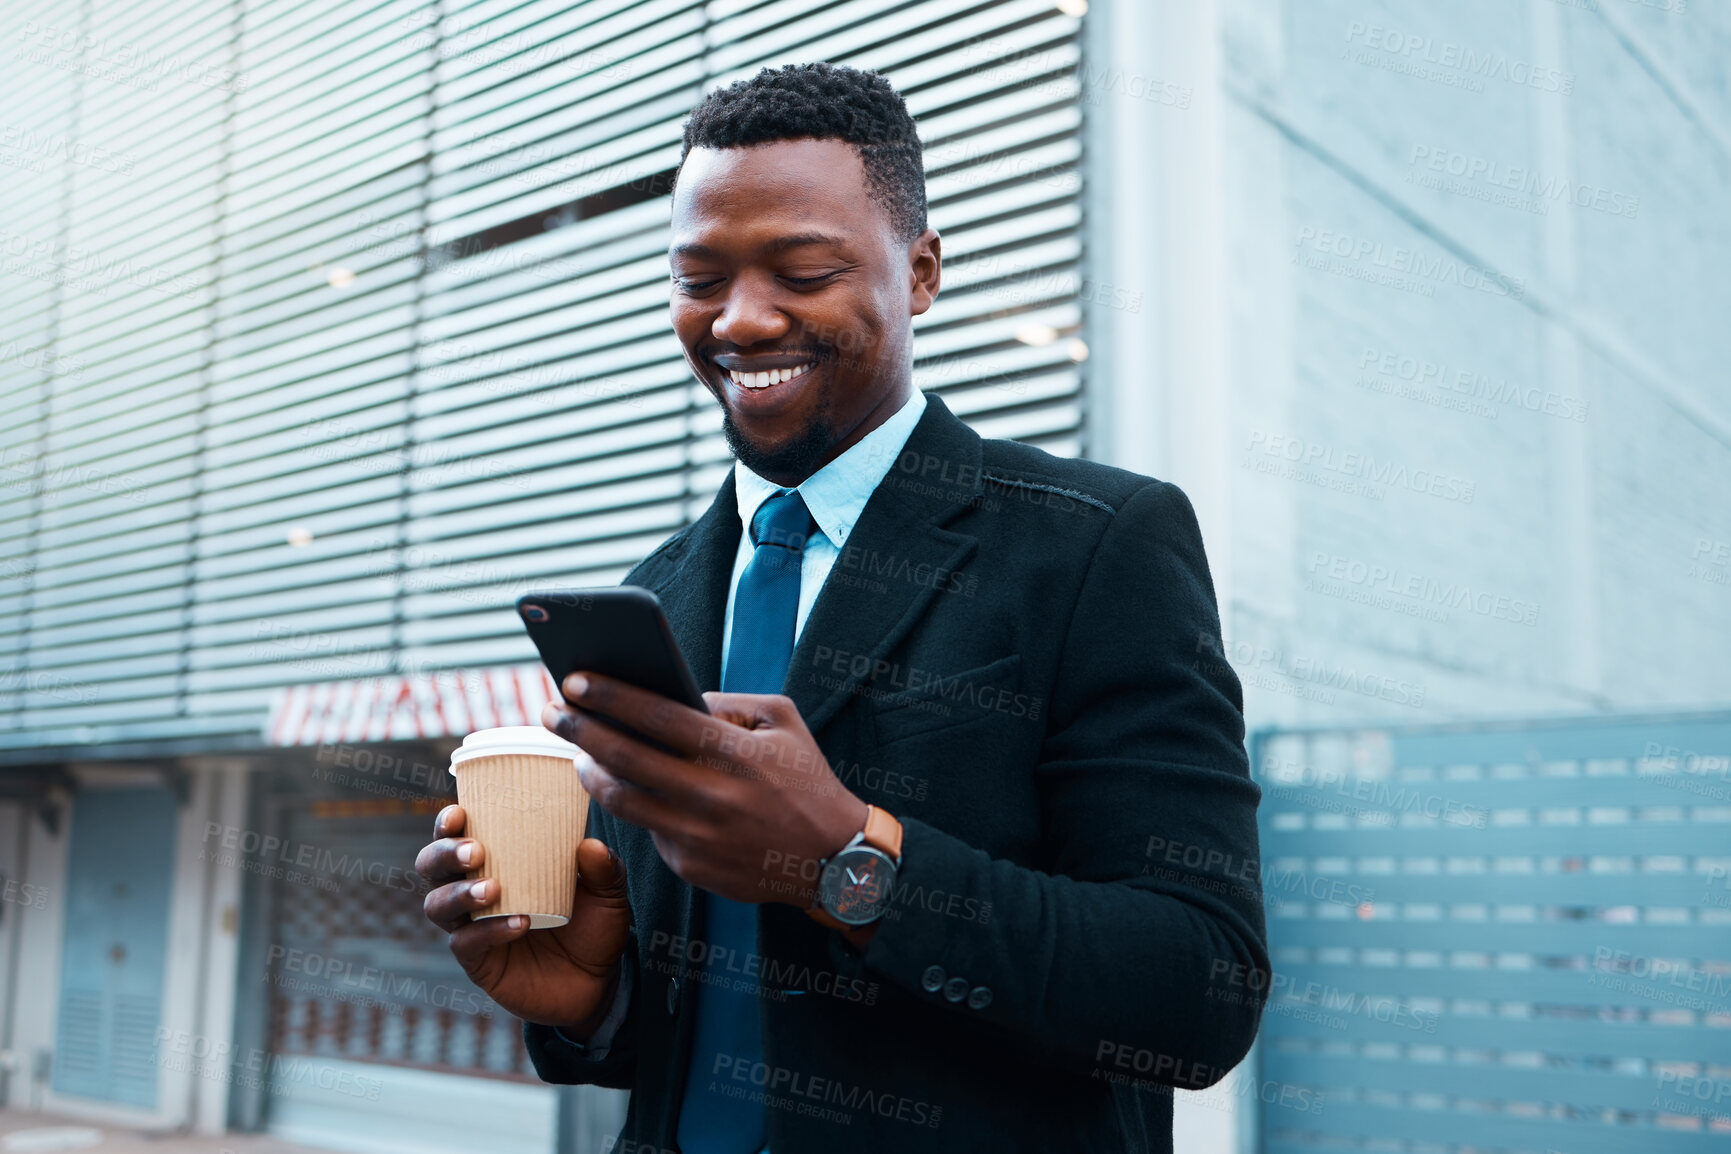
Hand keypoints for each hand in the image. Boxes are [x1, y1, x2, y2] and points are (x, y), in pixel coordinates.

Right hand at [417, 805, 631, 1034]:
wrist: (598, 982)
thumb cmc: (593, 925)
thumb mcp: (607, 894)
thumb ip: (604, 868)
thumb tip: (590, 846)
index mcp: (498, 861)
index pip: (457, 834)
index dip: (448, 822)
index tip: (459, 812)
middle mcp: (474, 890)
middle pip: (431, 866)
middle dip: (444, 853)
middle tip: (475, 851)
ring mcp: (472, 927)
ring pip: (438, 905)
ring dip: (459, 893)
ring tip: (493, 889)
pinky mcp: (478, 962)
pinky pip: (467, 943)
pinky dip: (490, 931)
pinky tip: (519, 924)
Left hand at [543, 672, 868, 908]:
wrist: (834, 859)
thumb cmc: (807, 780)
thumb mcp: (782, 723)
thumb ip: (728, 704)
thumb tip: (675, 699)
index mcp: (734, 752)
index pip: (657, 716)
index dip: (610, 696)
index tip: (574, 680)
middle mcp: (711, 796)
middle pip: (626, 758)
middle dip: (580, 730)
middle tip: (551, 712)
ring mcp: (698, 836)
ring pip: (623, 800)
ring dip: (591, 773)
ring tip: (578, 753)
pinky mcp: (691, 867)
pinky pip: (650, 831)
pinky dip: (635, 807)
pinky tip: (626, 790)